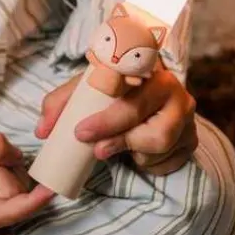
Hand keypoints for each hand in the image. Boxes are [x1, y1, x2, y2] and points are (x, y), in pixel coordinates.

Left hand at [36, 67, 198, 175]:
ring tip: (119, 146)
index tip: (80, 132)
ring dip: (134, 153)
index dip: (107, 118)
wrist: (153, 98)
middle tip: (94, 149)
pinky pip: (170, 161)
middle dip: (117, 139)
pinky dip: (149, 163)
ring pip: (159, 144)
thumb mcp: (88, 90)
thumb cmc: (116, 92)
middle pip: (149, 125)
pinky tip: (138, 152)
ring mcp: (187, 117)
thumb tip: (42, 130)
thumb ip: (61, 104)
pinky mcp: (192, 140)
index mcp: (148, 70)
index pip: (131, 93)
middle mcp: (175, 91)